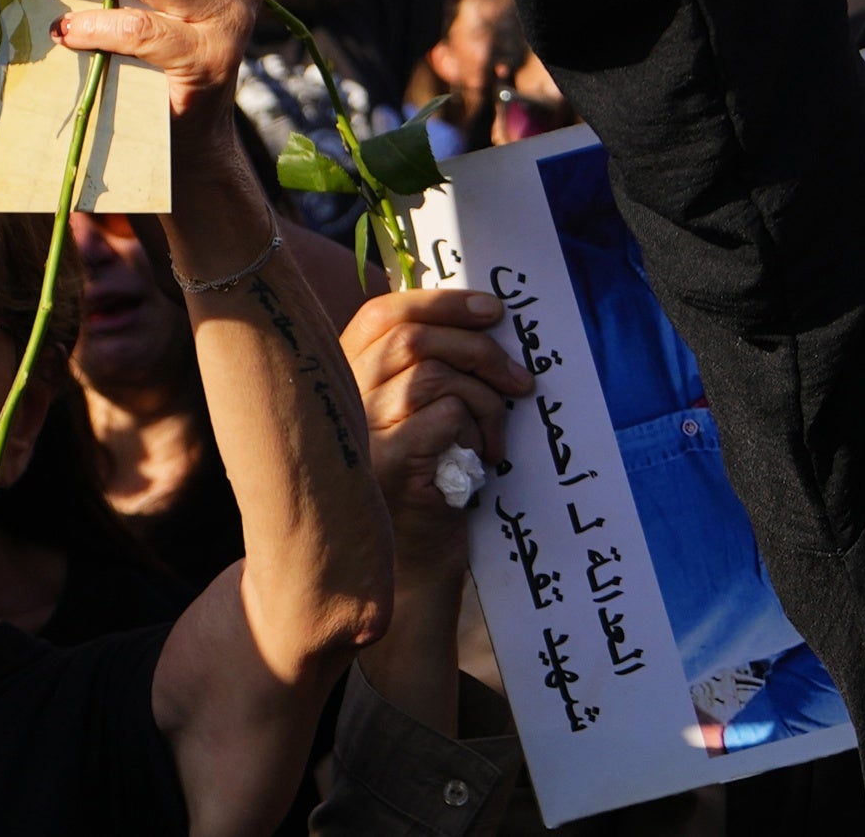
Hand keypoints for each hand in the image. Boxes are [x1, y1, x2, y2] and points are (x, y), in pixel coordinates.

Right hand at [341, 287, 530, 570]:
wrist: (416, 563)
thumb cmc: (430, 479)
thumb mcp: (424, 412)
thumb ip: (432, 365)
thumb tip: (485, 316)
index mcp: (349, 379)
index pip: (381, 315)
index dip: (441, 302)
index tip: (493, 310)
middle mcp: (344, 403)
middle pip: (411, 338)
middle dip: (479, 348)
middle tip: (520, 380)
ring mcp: (361, 434)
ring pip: (432, 375)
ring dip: (485, 398)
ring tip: (499, 433)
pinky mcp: (387, 465)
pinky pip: (445, 414)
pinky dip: (476, 428)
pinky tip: (481, 458)